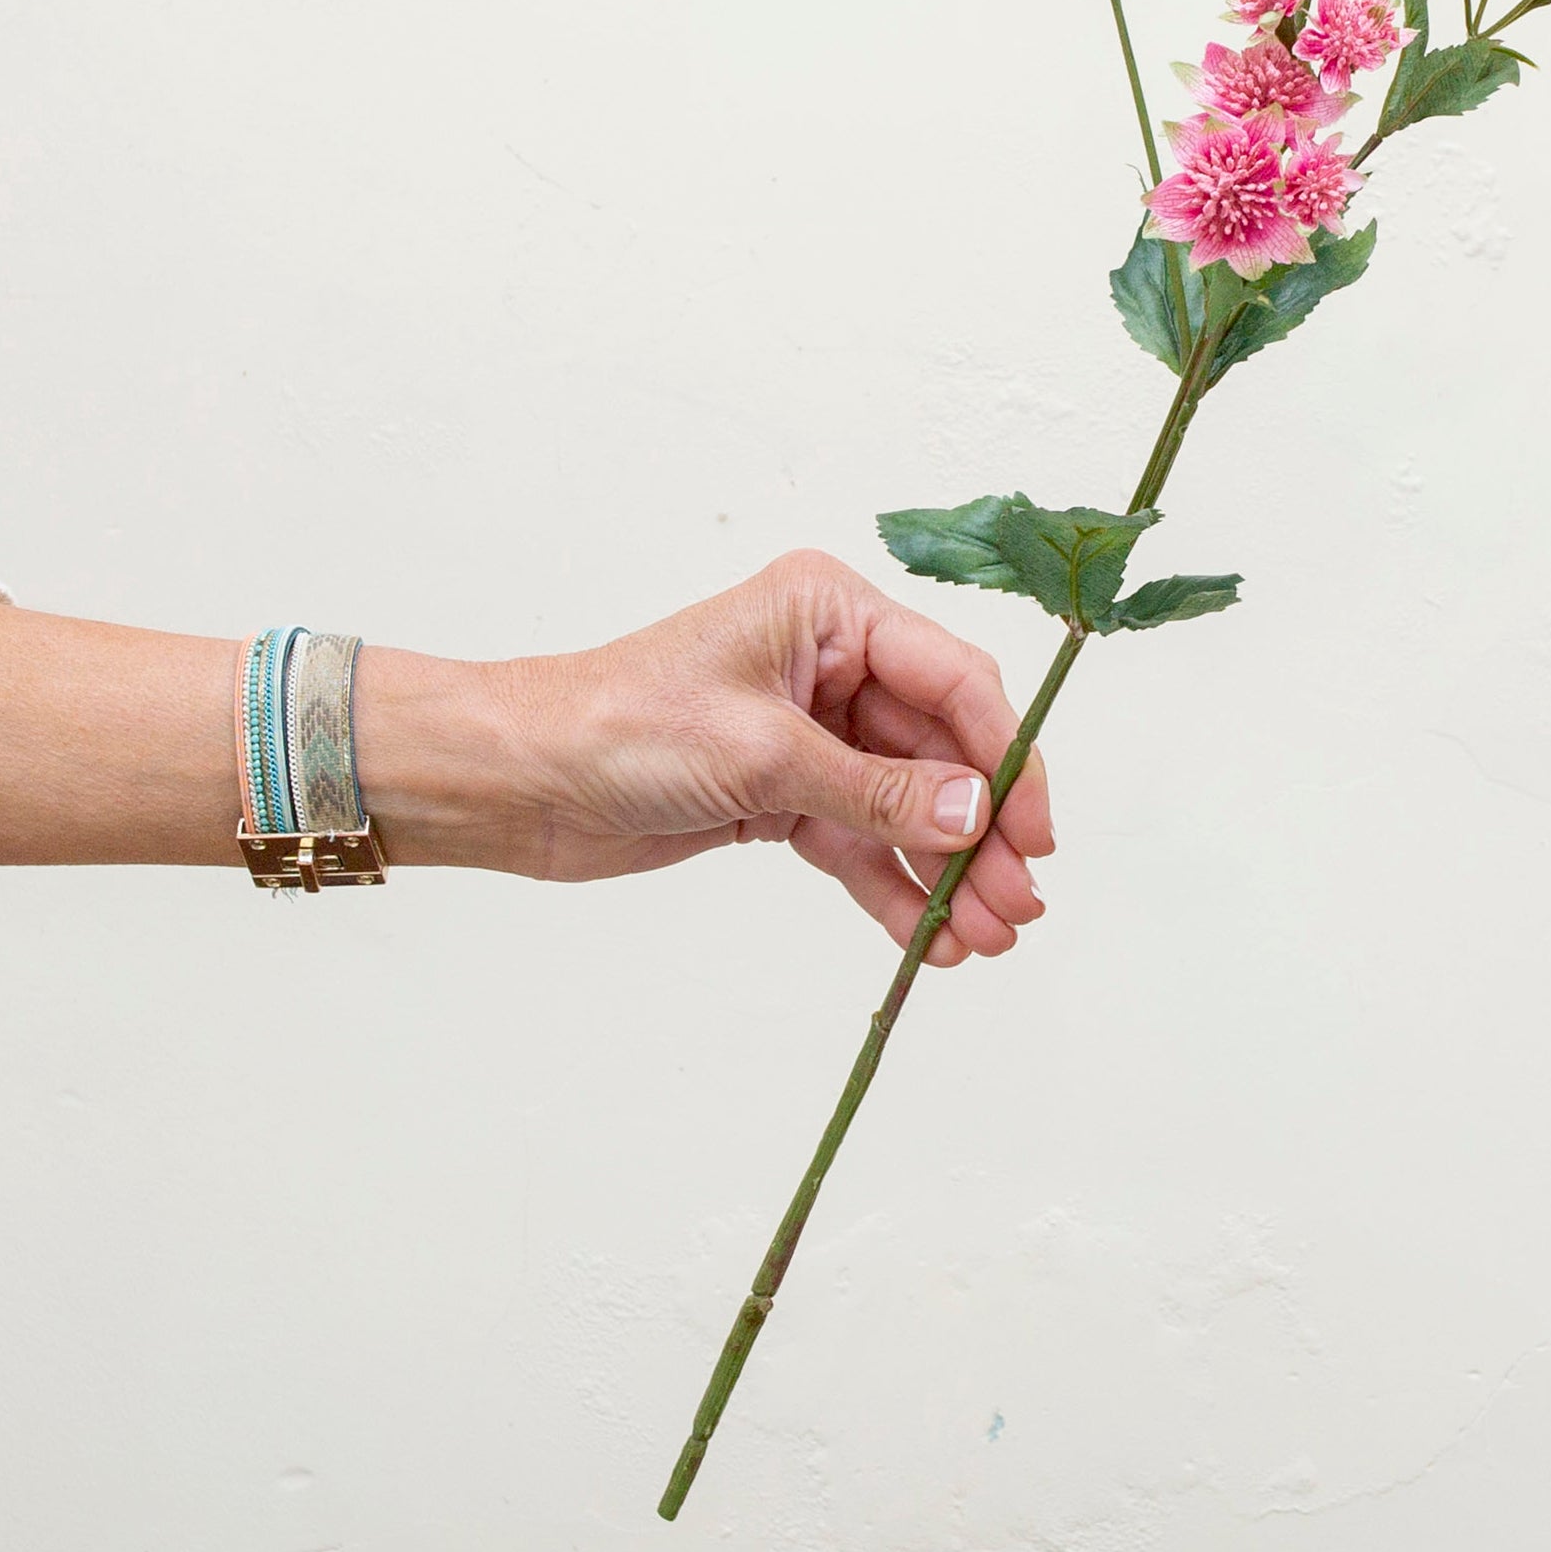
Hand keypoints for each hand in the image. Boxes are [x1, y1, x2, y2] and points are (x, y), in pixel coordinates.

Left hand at [477, 551, 1053, 961]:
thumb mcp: (760, 755)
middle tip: (1017, 905)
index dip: (1004, 756)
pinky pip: (860, 840)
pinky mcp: (784, 794)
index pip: (952, 680)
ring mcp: (812, 733)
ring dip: (946, 871)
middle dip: (980, 832)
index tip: (1031, 831)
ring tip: (984, 939)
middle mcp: (833, 664)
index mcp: (829, 613)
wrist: (518, 780)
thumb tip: (974, 815)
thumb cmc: (618, 726)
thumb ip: (875, 789)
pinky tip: (928, 938)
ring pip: (907, 805)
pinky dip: (892, 886)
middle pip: (940, 752)